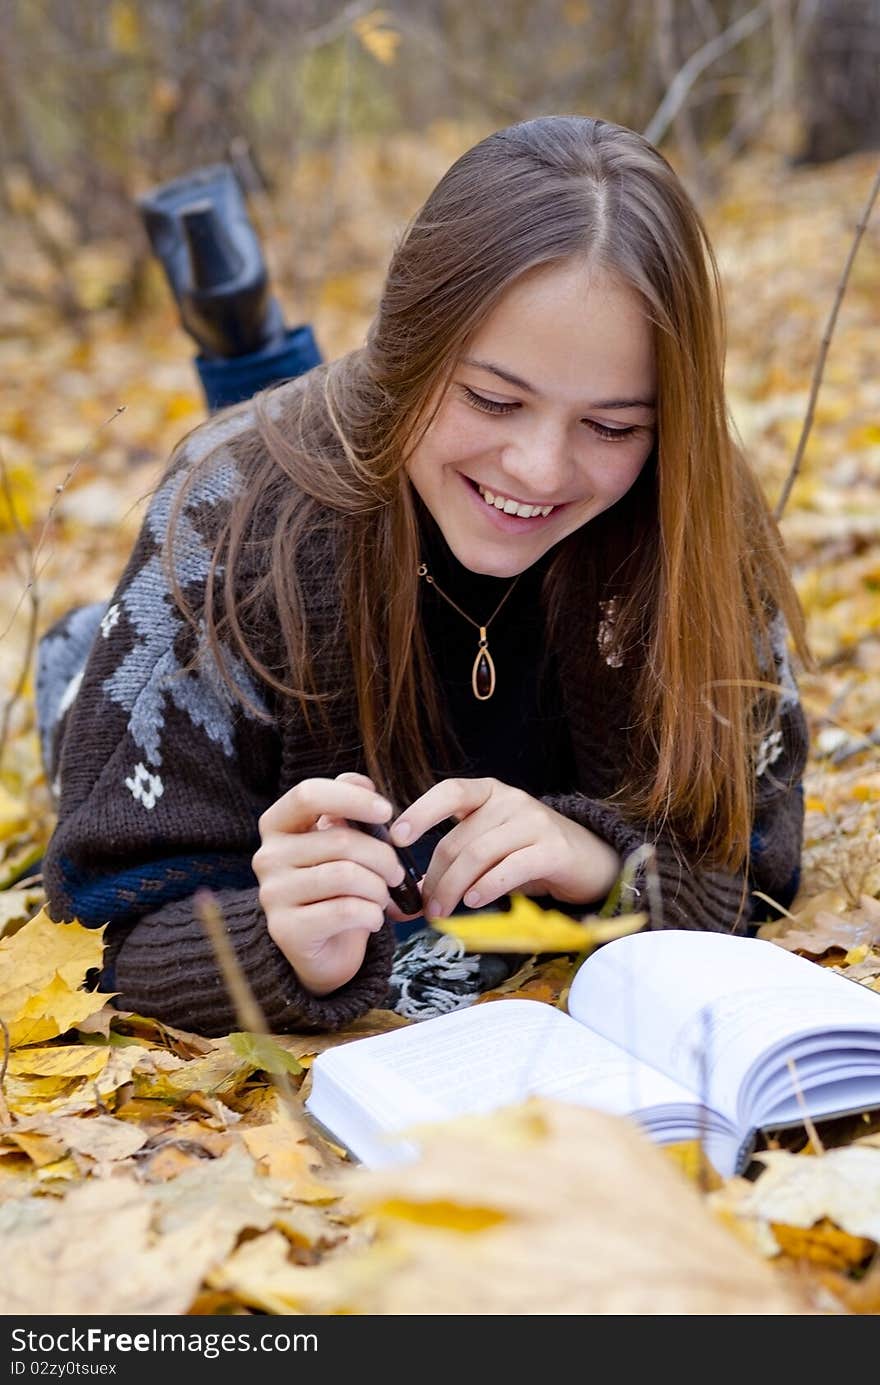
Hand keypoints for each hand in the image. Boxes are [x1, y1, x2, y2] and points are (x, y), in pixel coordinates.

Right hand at [253, 772, 422, 996]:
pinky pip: (346, 911)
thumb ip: (350, 813)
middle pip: (340, 840)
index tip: (386, 811)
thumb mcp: (343, 846)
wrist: (322, 950)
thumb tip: (364, 782)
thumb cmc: (337, 889)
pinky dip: (372, 915)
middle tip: (396, 873)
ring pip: (346, 876)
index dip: (351, 797)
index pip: (308, 794)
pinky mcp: (286, 929)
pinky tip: (372, 919)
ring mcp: (272, 893)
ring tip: (382, 897)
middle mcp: (267, 856)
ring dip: (379, 888)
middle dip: (383, 856)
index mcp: (278, 825)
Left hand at [389, 777, 620, 920]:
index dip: (421, 812)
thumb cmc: (529, 855)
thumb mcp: (488, 853)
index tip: (396, 837)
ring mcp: (534, 822)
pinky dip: (488, 886)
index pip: (450, 791)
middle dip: (436, 877)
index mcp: (488, 792)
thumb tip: (406, 903)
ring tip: (442, 912)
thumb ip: (451, 868)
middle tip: (425, 908)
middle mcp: (510, 800)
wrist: (589, 861)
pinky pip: (511, 867)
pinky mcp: (554, 849)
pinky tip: (474, 901)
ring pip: (479, 854)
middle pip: (459, 839)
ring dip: (454, 888)